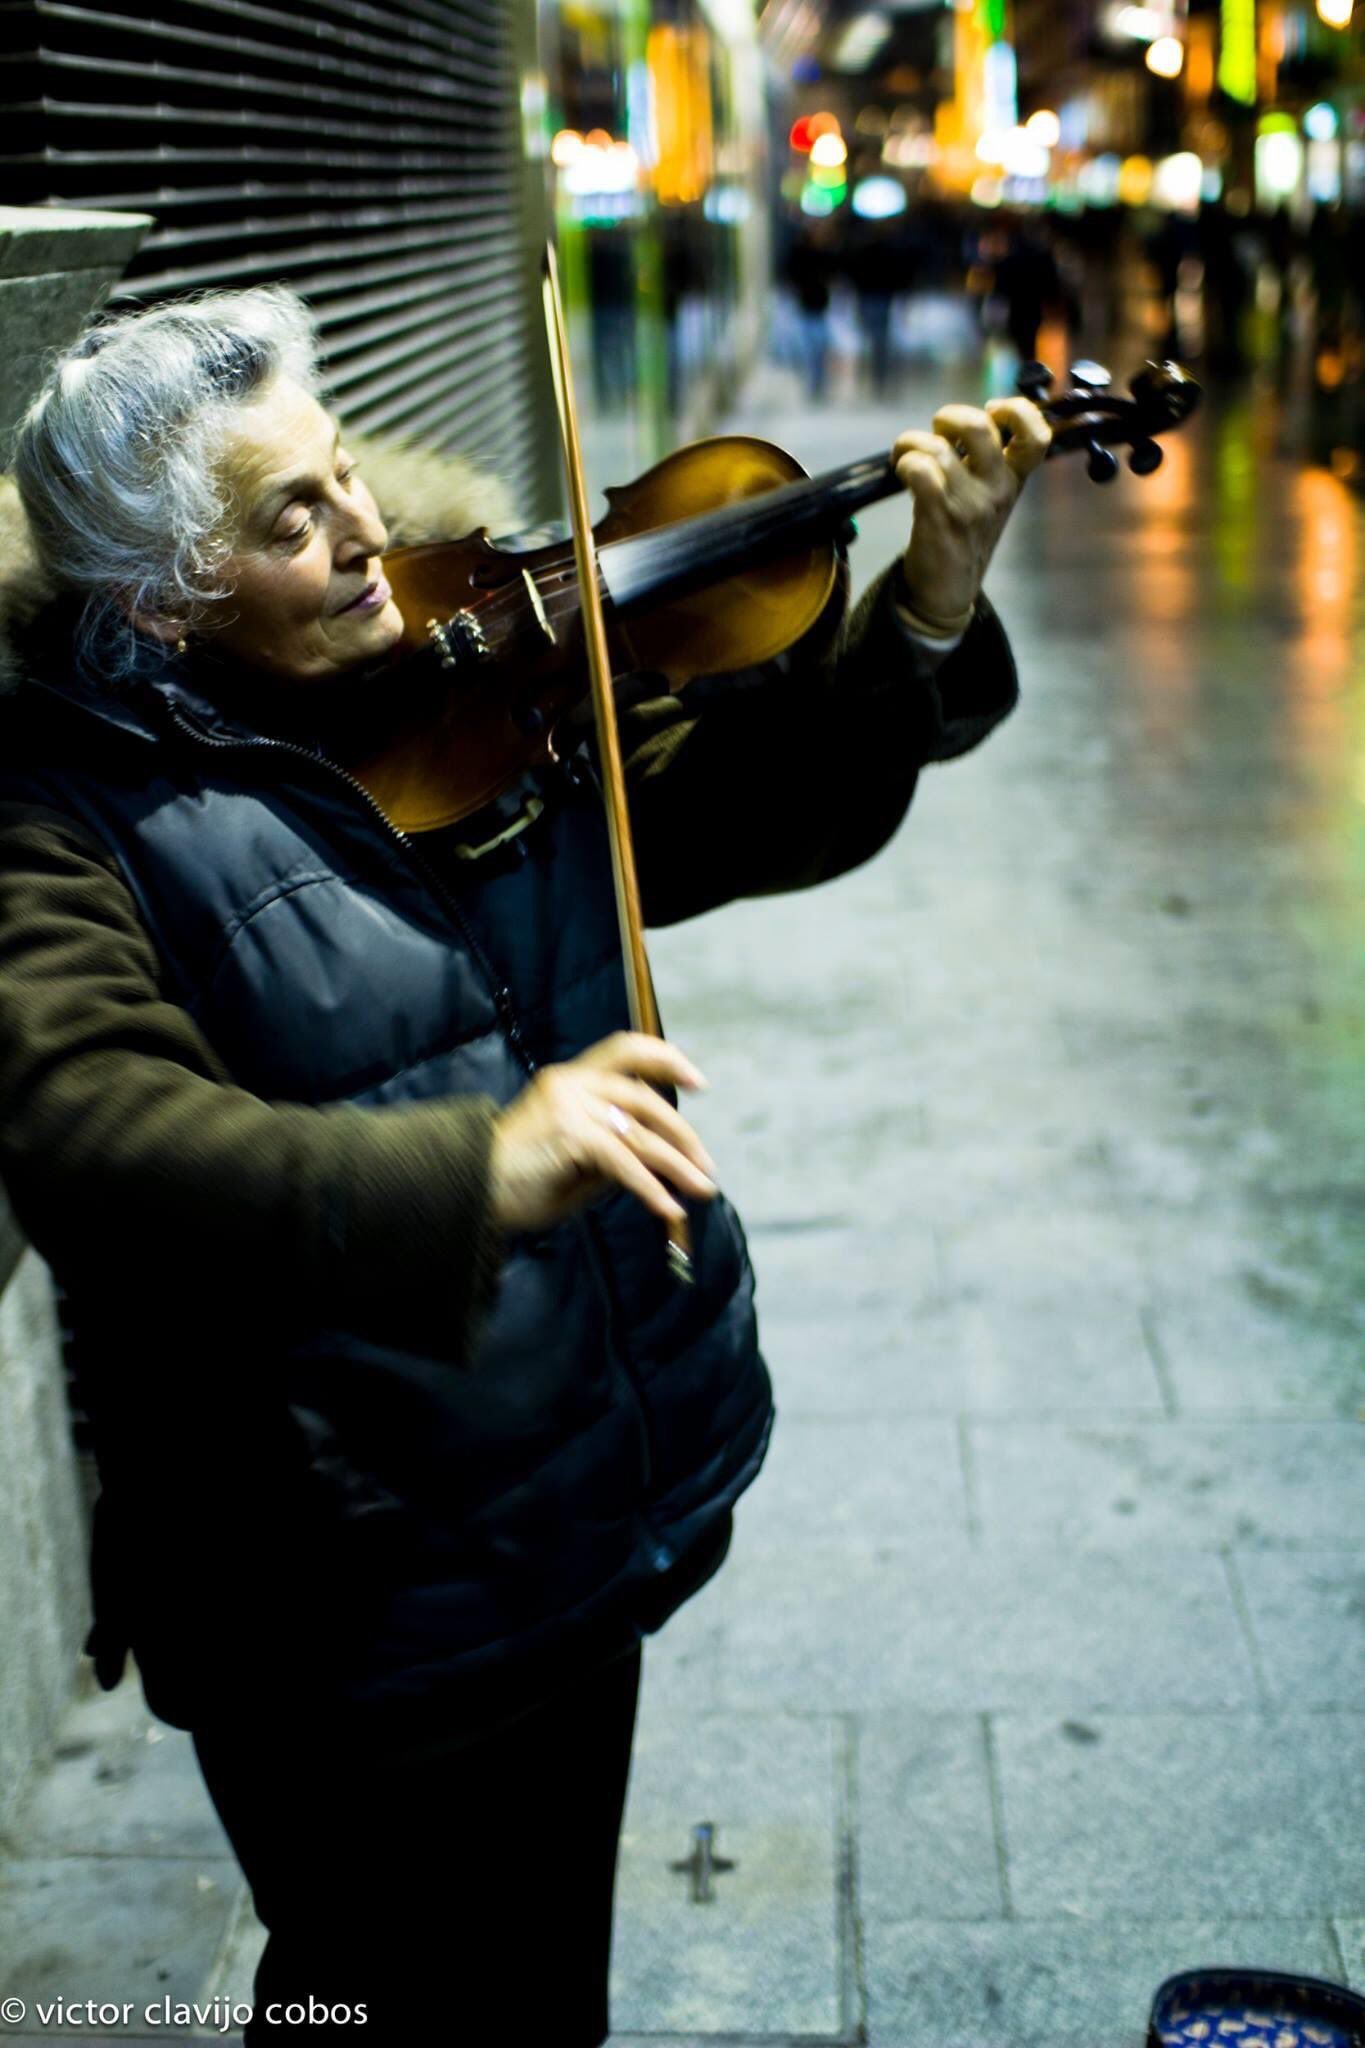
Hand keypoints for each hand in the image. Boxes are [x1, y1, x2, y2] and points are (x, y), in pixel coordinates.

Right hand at [489, 1031, 717, 1233]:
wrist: (468, 1191)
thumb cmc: (518, 1182)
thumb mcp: (577, 1162)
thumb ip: (613, 1152)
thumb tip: (660, 1163)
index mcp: (570, 1080)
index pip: (626, 1050)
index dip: (666, 1059)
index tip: (698, 1081)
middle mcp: (571, 1083)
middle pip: (644, 1097)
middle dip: (682, 1134)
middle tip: (705, 1167)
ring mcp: (569, 1105)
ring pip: (639, 1133)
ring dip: (677, 1165)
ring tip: (702, 1189)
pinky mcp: (569, 1133)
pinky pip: (623, 1161)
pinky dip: (650, 1187)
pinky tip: (668, 1208)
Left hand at [892, 397, 1051, 632]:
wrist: (949, 591)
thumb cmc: (965, 535)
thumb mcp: (990, 497)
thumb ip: (986, 460)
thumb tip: (962, 421)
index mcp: (1014, 480)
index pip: (1038, 436)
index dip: (1017, 410)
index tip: (992, 411)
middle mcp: (998, 489)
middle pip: (980, 426)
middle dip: (949, 417)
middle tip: (937, 433)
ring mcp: (970, 504)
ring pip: (939, 448)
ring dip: (912, 442)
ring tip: (906, 454)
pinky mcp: (940, 517)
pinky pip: (921, 471)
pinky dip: (905, 462)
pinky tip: (901, 471)